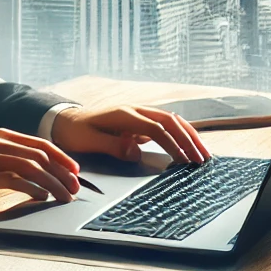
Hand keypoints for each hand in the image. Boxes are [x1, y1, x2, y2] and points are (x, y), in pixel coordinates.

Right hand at [0, 128, 81, 208]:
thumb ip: (10, 160)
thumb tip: (41, 173)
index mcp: (2, 137)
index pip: (41, 144)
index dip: (62, 158)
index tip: (76, 172)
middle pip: (40, 155)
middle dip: (62, 173)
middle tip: (76, 189)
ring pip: (31, 167)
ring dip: (52, 183)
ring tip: (64, 197)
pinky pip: (14, 180)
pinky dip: (32, 189)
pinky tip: (42, 199)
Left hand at [51, 105, 210, 163]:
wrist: (66, 121)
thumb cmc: (76, 132)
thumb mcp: (88, 141)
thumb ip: (112, 146)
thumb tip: (136, 152)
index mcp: (124, 115)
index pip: (156, 128)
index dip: (172, 143)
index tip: (183, 160)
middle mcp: (135, 111)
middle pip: (170, 121)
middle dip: (188, 139)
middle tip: (202, 159)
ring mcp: (139, 115)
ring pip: (171, 121)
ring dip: (189, 135)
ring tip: (203, 153)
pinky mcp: (140, 122)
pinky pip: (165, 126)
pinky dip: (180, 135)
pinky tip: (190, 146)